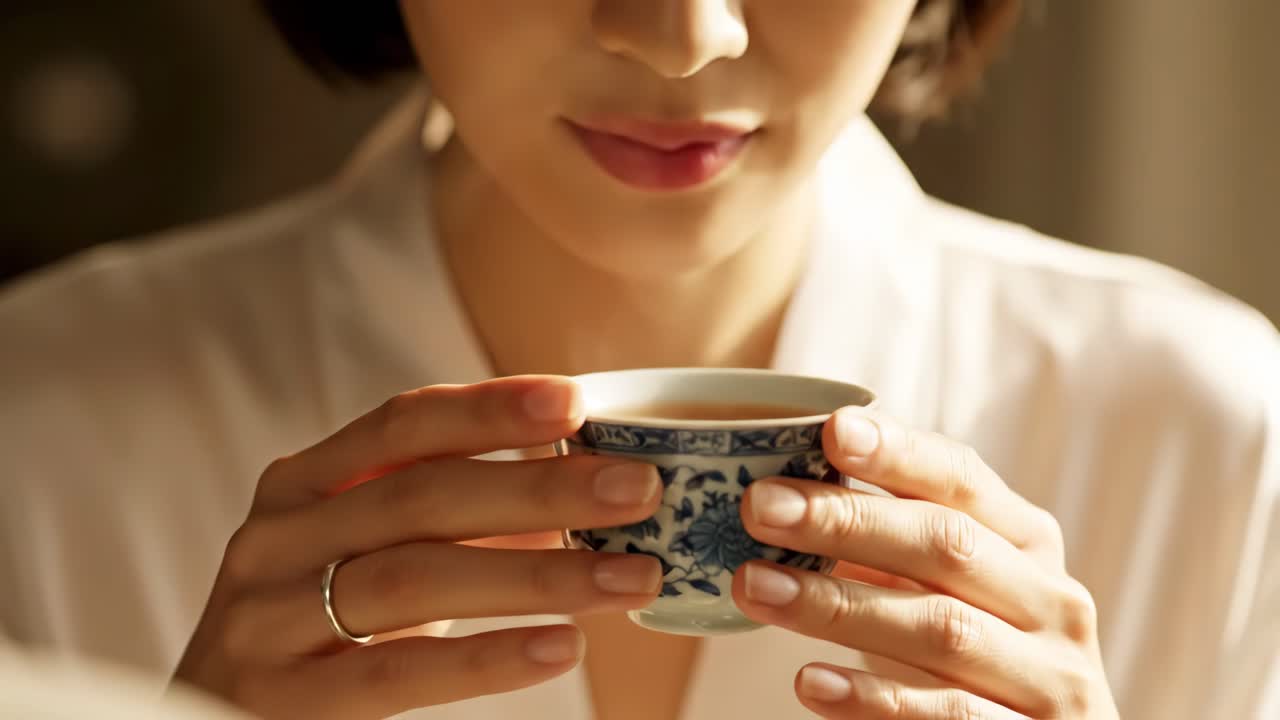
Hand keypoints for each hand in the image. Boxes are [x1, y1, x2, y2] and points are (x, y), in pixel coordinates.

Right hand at [173, 376, 662, 718]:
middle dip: (538, 487)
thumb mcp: (373, 552)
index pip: (401, 423)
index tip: (576, 402)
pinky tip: (560, 648)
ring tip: (630, 578)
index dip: (489, 407)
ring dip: (537, 573)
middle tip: (636, 490)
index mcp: (302, 484)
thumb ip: (458, 516)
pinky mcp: (278, 700)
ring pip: (416, 578)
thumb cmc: (320, 623)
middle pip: (420, 495)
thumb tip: (588, 485)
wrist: (209, 718)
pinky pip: (396, 672)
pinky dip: (486, 657)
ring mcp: (267, 617)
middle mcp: (276, 537)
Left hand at [735, 407, 1120, 718]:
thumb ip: (886, 538)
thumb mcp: (947, 585)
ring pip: (940, 629)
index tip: (830, 430)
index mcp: (1026, 540)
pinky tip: (810, 681)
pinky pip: (948, 714)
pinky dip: (875, 699)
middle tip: (760, 506)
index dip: (899, 452)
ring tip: (754, 586)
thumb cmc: (977, 649)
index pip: (963, 479)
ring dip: (838, 606)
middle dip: (848, 520)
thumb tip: (778, 487)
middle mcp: (1050, 599)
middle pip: (947, 545)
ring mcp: (1050, 676)